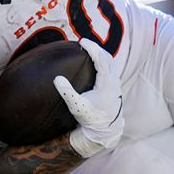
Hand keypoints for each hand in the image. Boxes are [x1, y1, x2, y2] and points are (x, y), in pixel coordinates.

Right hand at [53, 38, 124, 157]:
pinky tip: (96, 64)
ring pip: (111, 63)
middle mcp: (114, 82)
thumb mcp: (77, 106)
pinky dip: (103, 62)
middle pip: (108, 58)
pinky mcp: (115, 89)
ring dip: (100, 55)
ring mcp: (116, 85)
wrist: (105, 131)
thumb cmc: (91, 119)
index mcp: (107, 83)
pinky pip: (111, 69)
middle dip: (96, 48)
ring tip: (89, 50)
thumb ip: (67, 92)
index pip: (101, 59)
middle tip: (84, 43)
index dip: (92, 48)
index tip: (82, 41)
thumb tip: (57, 78)